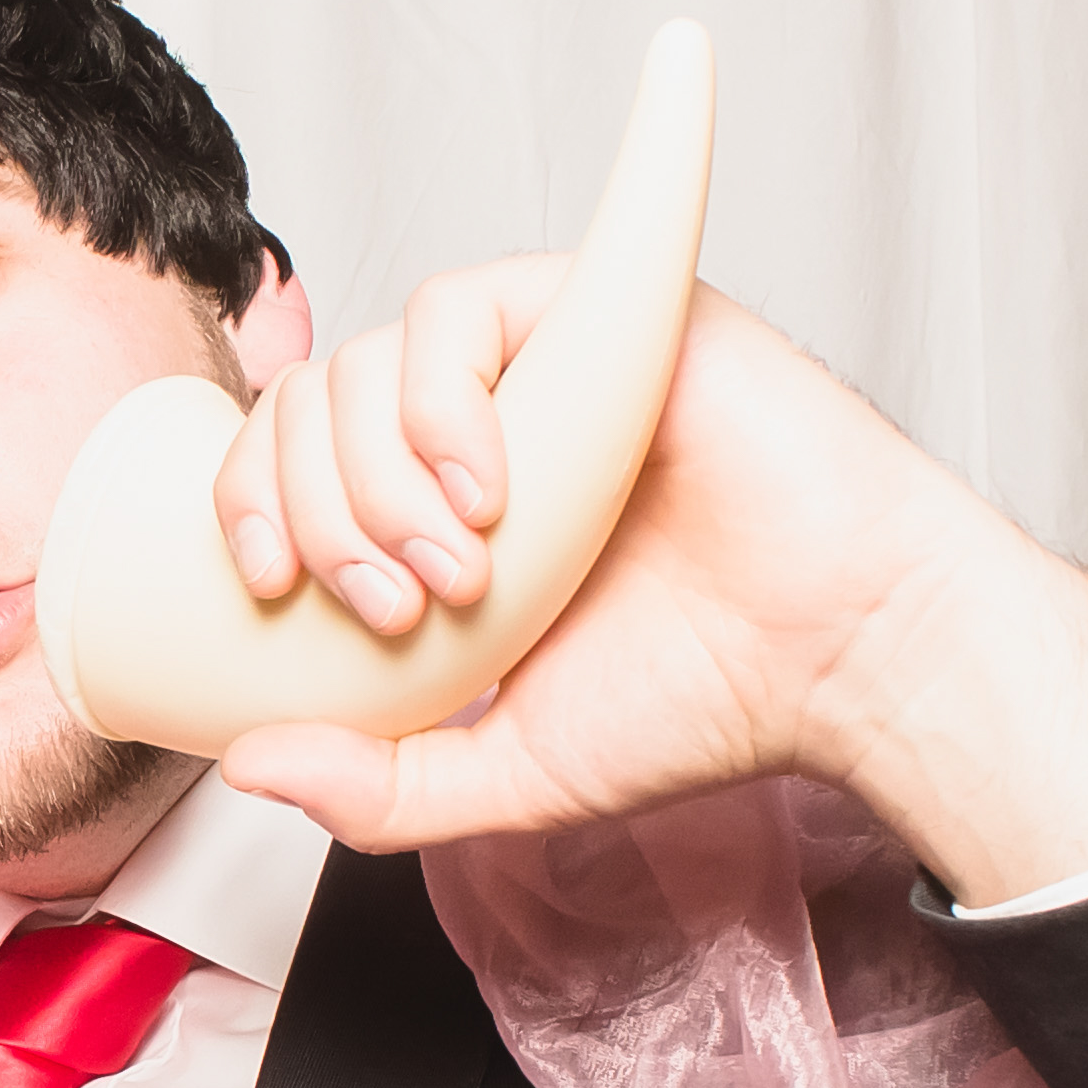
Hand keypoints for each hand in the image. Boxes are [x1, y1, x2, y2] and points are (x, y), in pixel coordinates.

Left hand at [206, 265, 1087, 902]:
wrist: (843, 659)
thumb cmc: (701, 699)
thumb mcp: (505, 771)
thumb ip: (377, 787)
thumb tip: (244, 766)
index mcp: (438, 507)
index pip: (287, 460)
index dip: (246, 507)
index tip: (270, 593)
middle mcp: (481, 424)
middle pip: (313, 404)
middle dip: (317, 513)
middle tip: (391, 609)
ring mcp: (541, 364)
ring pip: (372, 359)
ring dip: (378, 474)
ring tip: (459, 572)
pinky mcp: (603, 315)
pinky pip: (463, 300)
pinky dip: (439, 398)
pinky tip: (489, 488)